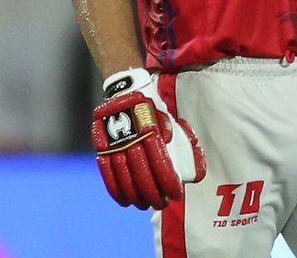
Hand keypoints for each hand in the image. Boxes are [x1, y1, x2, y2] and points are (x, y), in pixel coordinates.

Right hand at [91, 68, 206, 209]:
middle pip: (143, 173)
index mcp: (150, 127)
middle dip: (154, 193)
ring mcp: (114, 141)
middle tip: (162, 203)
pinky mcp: (101, 146)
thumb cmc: (153, 110)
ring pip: (125, 176)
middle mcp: (131, 135)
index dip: (168, 182)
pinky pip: (107, 173)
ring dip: (137, 195)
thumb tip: (194, 157)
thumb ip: (183, 136)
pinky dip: (116, 190)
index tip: (175, 194)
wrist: (124, 92)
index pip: (160, 162)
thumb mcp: (169, 117)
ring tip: (146, 205)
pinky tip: (126, 201)